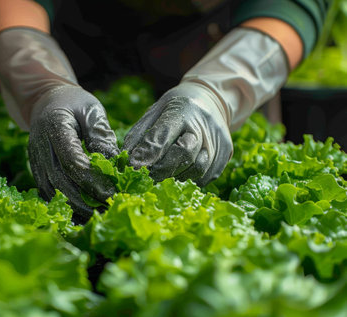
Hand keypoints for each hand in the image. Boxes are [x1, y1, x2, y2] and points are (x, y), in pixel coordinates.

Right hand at [0, 28, 119, 220]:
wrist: (45, 101)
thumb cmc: (74, 103)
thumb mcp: (92, 109)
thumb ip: (101, 134)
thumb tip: (114, 163)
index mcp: (54, 126)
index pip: (71, 160)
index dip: (91, 180)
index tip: (111, 194)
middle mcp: (40, 146)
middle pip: (61, 180)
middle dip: (85, 200)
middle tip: (108, 211)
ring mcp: (35, 159)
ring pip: (52, 190)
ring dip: (74, 207)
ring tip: (97, 217)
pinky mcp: (36, 169)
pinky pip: (48, 192)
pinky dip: (63, 206)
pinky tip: (81, 215)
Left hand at [125, 27, 289, 185]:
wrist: (212, 100)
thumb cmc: (176, 108)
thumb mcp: (155, 111)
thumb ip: (140, 134)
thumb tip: (126, 160)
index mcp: (183, 109)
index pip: (164, 134)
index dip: (148, 153)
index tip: (134, 166)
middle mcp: (204, 124)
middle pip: (184, 153)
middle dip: (162, 168)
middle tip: (149, 174)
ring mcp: (218, 140)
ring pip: (197, 169)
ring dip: (176, 176)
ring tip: (165, 172)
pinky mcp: (226, 153)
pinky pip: (206, 176)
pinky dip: (190, 178)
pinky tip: (182, 171)